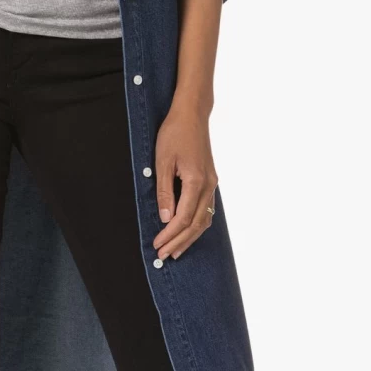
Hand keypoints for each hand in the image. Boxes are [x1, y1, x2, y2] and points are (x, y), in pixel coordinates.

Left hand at [152, 102, 218, 261]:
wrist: (192, 115)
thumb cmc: (174, 133)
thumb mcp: (162, 161)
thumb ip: (164, 191)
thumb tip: (165, 218)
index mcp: (196, 181)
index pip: (183, 218)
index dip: (170, 235)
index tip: (157, 245)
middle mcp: (209, 185)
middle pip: (196, 223)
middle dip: (179, 242)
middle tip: (164, 255)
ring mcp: (212, 183)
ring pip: (205, 219)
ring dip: (190, 237)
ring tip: (176, 250)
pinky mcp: (211, 180)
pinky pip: (207, 209)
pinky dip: (197, 224)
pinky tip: (189, 232)